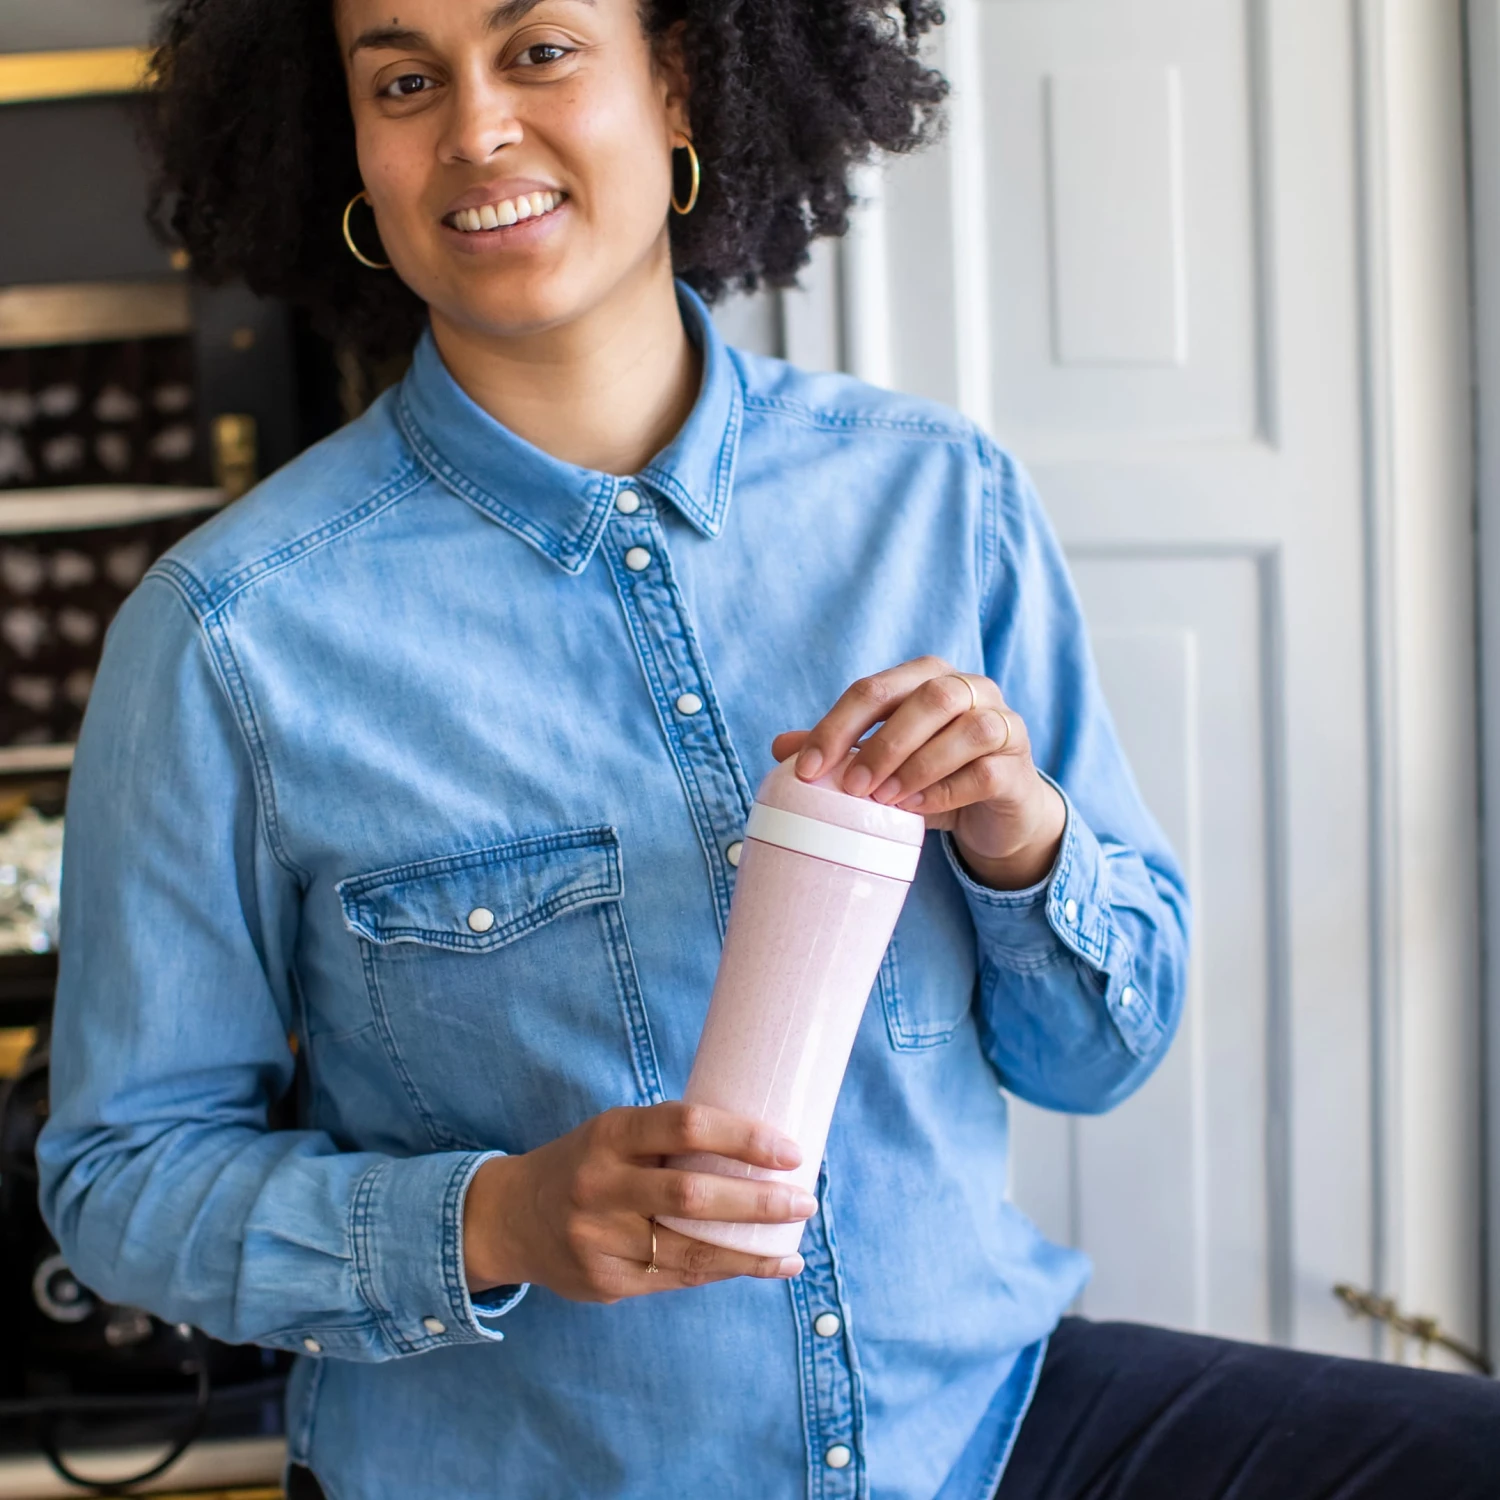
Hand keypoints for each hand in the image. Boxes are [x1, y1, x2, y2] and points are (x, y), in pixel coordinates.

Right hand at [462, 1102, 812, 1303]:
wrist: (511, 1217)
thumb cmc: (588, 1163)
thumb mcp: (616, 1134)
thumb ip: (671, 1141)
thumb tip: (761, 1146)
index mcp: (610, 1134)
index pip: (685, 1126)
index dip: (743, 1137)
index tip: (790, 1150)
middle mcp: (601, 1185)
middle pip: (692, 1195)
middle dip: (757, 1202)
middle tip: (804, 1200)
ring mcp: (599, 1239)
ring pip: (690, 1250)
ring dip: (751, 1251)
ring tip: (794, 1244)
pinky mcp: (604, 1282)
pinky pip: (676, 1279)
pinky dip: (725, 1273)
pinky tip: (763, 1268)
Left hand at [771, 655, 1065, 890]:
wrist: (992, 813)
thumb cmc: (931, 778)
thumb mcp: (880, 764)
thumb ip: (839, 750)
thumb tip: (780, 747)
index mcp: (926, 677)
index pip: (875, 689)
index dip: (837, 726)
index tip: (807, 768)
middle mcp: (969, 688)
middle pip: (929, 697)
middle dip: (883, 743)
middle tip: (853, 787)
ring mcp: (1002, 723)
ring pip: (967, 729)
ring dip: (919, 766)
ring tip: (886, 801)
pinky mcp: (1018, 765)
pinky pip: (986, 772)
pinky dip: (948, 791)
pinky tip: (919, 809)